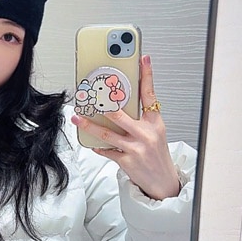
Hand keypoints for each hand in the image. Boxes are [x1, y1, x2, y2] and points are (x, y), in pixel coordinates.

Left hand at [71, 55, 179, 199]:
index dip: (147, 75)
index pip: (150, 94)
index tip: (143, 59)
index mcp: (155, 122)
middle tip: (89, 94)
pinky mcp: (126, 160)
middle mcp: (146, 133)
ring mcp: (136, 147)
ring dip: (89, 125)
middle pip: (120, 113)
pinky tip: (91, 142)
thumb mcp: (155, 132)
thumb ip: (141, 119)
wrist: (163, 182)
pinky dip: (98, 146)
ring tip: (78, 118)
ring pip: (107, 132)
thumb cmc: (157, 155)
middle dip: (102, 103)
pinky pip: (107, 150)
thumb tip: (120, 105)